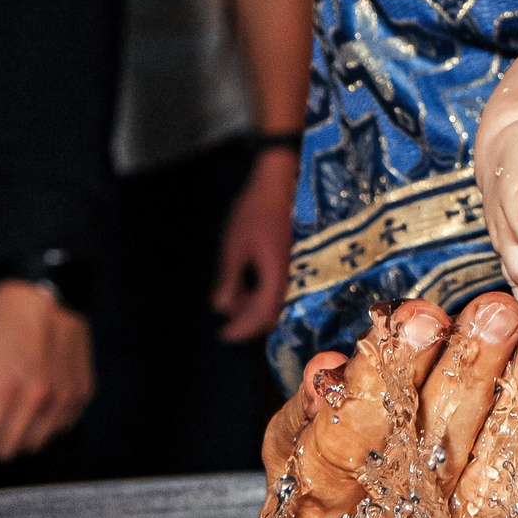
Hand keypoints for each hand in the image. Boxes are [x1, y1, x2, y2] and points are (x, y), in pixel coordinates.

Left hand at [0, 278, 93, 459]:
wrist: (50, 293)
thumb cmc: (0, 322)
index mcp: (5, 385)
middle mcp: (40, 397)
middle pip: (8, 451)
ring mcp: (66, 397)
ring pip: (36, 444)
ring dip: (22, 432)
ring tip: (17, 405)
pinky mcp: (83, 394)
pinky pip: (59, 428)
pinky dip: (46, 421)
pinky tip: (40, 397)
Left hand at [213, 147, 297, 342]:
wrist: (282, 182)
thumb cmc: (255, 210)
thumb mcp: (234, 245)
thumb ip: (229, 278)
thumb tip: (222, 308)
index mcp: (276, 272)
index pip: (263, 313)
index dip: (244, 328)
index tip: (223, 335)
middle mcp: (291, 275)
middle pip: (273, 312)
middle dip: (247, 320)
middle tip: (225, 321)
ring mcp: (296, 268)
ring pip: (277, 300)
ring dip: (255, 306)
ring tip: (233, 302)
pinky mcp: (296, 261)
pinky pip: (280, 287)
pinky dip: (262, 294)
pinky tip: (248, 288)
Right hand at [262, 291, 517, 517]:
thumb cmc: (336, 515)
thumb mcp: (295, 465)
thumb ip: (308, 418)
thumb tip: (330, 372)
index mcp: (318, 517)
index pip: (351, 441)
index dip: (386, 378)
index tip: (419, 319)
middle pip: (435, 450)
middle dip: (470, 373)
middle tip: (496, 313)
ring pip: (497, 472)